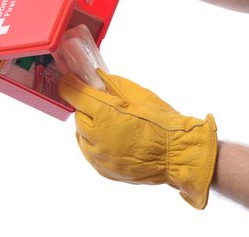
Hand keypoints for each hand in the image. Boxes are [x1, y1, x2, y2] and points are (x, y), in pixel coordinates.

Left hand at [58, 69, 217, 208]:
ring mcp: (99, 157)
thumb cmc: (162, 122)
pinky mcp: (103, 170)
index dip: (70, 85)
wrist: (178, 155)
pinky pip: (90, 152)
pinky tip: (111, 139)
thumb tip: (96, 77)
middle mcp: (97, 138)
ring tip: (109, 123)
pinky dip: (95, 143)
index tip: (70, 81)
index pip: (75, 95)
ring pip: (81, 136)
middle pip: (78, 116)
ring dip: (89, 126)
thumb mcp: (138, 94)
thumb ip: (112, 84)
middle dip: (86, 107)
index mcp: (105, 114)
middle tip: (101, 103)